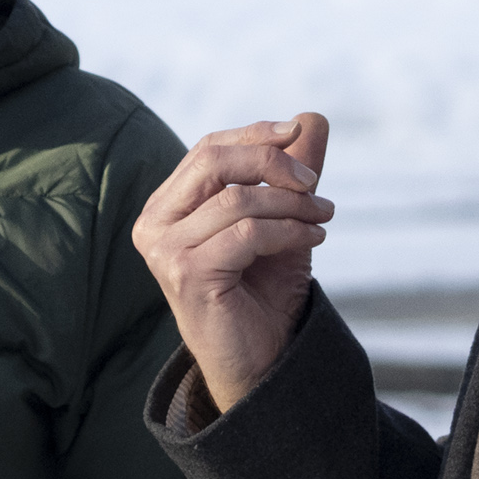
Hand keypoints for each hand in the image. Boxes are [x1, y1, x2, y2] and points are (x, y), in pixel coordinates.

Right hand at [132, 113, 332, 411]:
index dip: (254, 135)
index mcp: (167, 206)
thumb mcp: (282, 220)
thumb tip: (312, 116)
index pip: (208, 150)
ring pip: (236, 200)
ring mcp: (165, 251)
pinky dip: (289, 229)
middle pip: (211, 161)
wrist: (260, 362)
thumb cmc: (262, 291)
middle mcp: (154, 224)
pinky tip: (315, 236)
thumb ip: (291, 174)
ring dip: (291, 203)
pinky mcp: (187, 275)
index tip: (298, 132)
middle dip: (270, 161)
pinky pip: (246, 233)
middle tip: (314, 182)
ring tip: (323, 216)